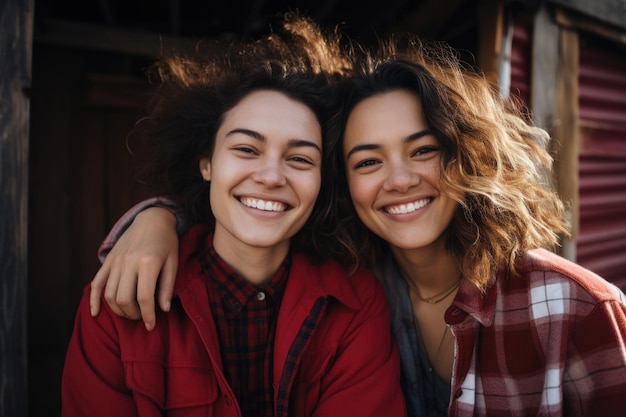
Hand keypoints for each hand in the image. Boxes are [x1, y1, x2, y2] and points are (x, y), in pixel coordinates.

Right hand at [89, 207, 178, 330]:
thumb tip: (163, 309)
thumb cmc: (167, 242)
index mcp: (148, 262)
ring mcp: (116, 261)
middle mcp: (128, 262)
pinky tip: (96, 313)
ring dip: (118, 310)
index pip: (144, 298)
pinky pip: (96, 283)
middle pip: (124, 299)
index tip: (151, 326)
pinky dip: (93, 300)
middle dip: (133, 314)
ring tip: (130, 313)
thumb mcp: (173, 262)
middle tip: (142, 317)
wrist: (151, 219)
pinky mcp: (108, 260)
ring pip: (109, 295)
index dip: (147, 315)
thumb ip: (167, 286)